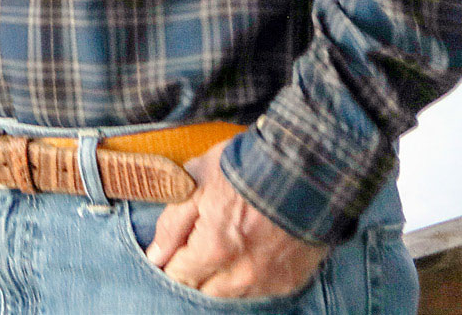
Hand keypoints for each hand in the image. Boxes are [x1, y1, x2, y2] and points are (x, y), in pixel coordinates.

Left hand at [145, 139, 329, 298]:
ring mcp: (269, 280)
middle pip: (202, 290)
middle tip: (195, 244)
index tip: (172, 247)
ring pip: (230, 295)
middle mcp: (242, 274)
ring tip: (220, 248)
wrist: (306, 167)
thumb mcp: (197, 183)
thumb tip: (155, 256)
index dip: (169, 261)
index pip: (178, 275)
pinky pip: (258, 291)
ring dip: (218, 278)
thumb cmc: (246, 167)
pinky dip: (246, 278)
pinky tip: (245, 255)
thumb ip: (172, 225)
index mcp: (214, 250)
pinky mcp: (291, 279)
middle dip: (192, 271)